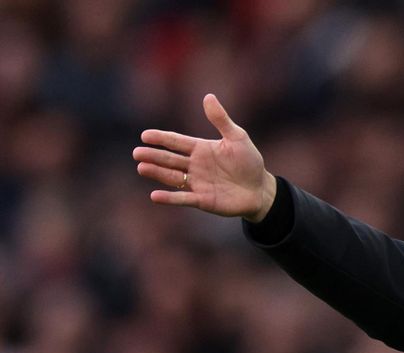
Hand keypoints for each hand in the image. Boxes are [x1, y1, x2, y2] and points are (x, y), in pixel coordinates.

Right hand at [133, 94, 276, 221]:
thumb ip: (221, 120)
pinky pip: (183, 198)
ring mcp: (197, 183)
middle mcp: (195, 165)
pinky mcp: (203, 200)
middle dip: (154, 156)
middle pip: (170, 159)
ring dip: (157, 173)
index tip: (145, 135)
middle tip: (137, 153)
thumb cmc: (249, 162)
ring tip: (142, 168)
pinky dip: (170, 198)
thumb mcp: (237, 138)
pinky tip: (155, 196)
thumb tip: (208, 96)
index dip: (161, 138)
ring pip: (172, 177)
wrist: (260, 189)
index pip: (176, 142)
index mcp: (200, 149)